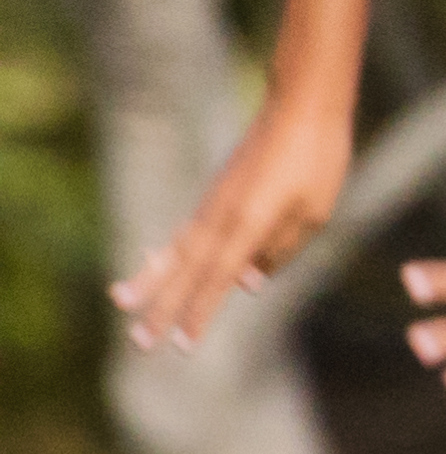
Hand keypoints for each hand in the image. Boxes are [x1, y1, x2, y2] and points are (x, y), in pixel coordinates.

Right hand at [116, 95, 355, 355]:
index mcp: (248, 225)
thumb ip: (278, 251)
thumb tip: (245, 284)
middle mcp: (221, 218)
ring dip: (150, 279)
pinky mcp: (215, 195)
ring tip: (120, 301)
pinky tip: (154, 263)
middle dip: (162, 308)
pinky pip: (186, 232)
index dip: (198, 315)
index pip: (218, 280)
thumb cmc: (318, 160)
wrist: (302, 106)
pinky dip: (166, 252)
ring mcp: (213, 204)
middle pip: (186, 272)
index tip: (179, 346)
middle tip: (138, 342)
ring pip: (176, 251)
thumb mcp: (314, 214)